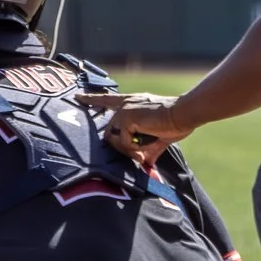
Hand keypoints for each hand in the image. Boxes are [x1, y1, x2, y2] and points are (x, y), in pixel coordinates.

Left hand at [81, 91, 197, 164]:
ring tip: (142, 152)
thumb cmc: (176, 122)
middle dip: (121, 147)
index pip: (107, 99)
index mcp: (131, 103)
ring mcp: (124, 110)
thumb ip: (148, 148)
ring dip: (127, 150)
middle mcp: (125, 104)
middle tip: (138, 155)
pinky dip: (132, 149)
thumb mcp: (158, 137)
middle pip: (110, 131)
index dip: (91, 99)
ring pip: (114, 138)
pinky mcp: (127, 117)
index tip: (77, 97)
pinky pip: (123, 142)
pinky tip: (144, 149)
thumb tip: (145, 163)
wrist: (183, 114)